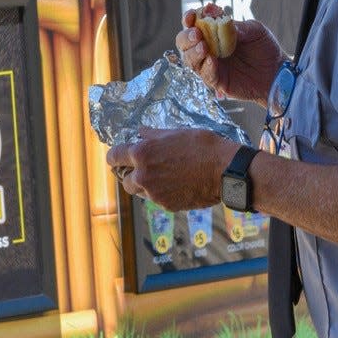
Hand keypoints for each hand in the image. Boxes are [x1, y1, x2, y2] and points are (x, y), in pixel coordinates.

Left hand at [107, 127, 238, 211]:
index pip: (115, 157)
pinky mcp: (167, 205)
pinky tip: (174, 184)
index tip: (115, 157)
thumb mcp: (175, 132)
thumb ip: (152, 135)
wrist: (224, 171)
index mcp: (142, 154)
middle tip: (140, 167)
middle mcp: (144, 176)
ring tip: (160, 175)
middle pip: (125, 180)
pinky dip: (160, 192)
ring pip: (140, 191)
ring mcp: (155, 194)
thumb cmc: (201, 146)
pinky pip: (156, 199)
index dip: (113, 156)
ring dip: (144, 184)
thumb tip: (139, 133)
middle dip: (130, 174)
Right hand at [177, 14, 284, 103]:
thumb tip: (222, 23)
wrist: (278, 72)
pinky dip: (206, 67)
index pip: (194, 24)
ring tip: (204, 47)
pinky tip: (211, 60)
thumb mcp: (255, 31)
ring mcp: (211, 65)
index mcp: (214, 32)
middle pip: (184, 43)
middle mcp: (208, 48)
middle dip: (186, 37)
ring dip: (193, 52)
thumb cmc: (265, 48)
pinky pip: (205, 75)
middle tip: (196, 34)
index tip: (191, 16)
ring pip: (190, 59)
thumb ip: (238, 27)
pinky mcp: (218, 81)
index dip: (189, 19)